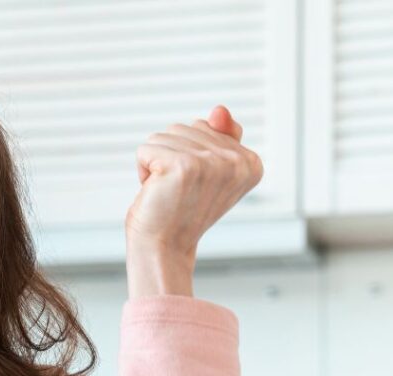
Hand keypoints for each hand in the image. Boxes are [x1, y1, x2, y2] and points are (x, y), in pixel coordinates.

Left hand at [125, 105, 263, 260]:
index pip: (207, 127)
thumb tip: (219, 110)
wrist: (162, 249)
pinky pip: (146, 148)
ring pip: (165, 135)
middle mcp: (237, 162)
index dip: (189, 155)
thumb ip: (218, 137)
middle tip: (177, 192)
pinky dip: (142, 169)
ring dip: (156, 163)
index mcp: (250, 163)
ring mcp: (212, 163)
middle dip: (171, 156)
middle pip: (186, 127)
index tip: (194, 187)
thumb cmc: (179, 212)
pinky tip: (154, 192)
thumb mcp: (204, 170)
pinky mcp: (184, 166)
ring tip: (166, 192)